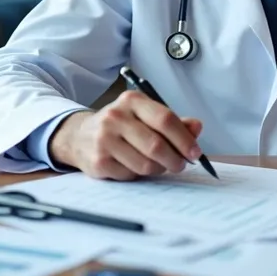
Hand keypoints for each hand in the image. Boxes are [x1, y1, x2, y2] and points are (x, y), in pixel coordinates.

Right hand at [48, 91, 204, 179]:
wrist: (80, 136)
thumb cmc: (121, 126)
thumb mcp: (145, 116)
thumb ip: (173, 122)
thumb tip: (196, 127)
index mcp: (132, 101)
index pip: (165, 119)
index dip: (184, 139)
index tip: (195, 153)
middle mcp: (116, 116)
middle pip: (156, 145)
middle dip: (174, 160)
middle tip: (180, 165)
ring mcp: (104, 139)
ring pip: (145, 164)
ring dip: (158, 169)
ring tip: (157, 165)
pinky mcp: (98, 161)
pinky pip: (131, 175)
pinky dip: (138, 175)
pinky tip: (134, 166)